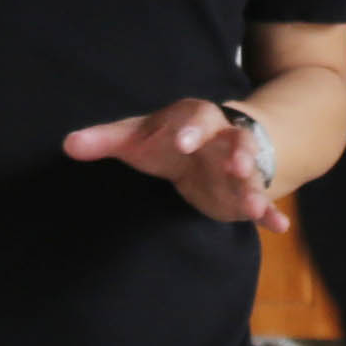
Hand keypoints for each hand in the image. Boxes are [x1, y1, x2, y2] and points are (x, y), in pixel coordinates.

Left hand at [65, 99, 276, 224]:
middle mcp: (221, 140)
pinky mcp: (242, 193)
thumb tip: (67, 145)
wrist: (198, 147)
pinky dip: (271, 214)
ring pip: (252, 173)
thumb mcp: (133, 137)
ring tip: (257, 204)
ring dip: (256, 186)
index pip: (196, 118)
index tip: (181, 143)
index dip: (190, 130)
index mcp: (194, 120)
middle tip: (239, 166)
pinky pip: (261, 201)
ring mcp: (236, 167)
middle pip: (236, 141)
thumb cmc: (162, 139)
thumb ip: (102, 140)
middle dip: (239, 153)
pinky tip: (278, 227)